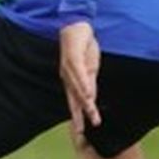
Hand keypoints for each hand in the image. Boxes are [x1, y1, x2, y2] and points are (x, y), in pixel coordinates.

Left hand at [59, 21, 102, 140]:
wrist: (77, 28)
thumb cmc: (83, 49)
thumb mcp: (89, 68)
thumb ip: (89, 82)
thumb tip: (90, 97)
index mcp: (72, 80)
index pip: (75, 101)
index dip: (78, 116)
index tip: (81, 131)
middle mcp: (68, 76)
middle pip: (73, 98)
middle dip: (78, 114)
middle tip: (82, 130)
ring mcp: (69, 68)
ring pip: (76, 87)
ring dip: (83, 100)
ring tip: (90, 112)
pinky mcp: (73, 57)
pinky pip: (77, 72)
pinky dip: (83, 83)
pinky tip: (87, 92)